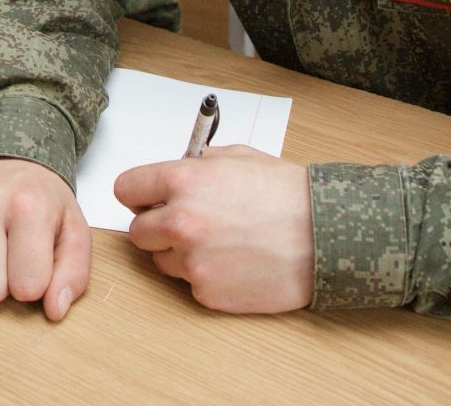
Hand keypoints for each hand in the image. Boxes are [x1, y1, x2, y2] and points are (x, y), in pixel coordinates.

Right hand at [0, 158, 90, 319]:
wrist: (8, 156)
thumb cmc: (41, 200)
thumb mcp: (73, 232)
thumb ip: (74, 275)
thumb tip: (54, 311)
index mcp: (29, 207)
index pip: (26, 288)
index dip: (32, 283)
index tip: (33, 261)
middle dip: (1, 285)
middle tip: (8, 258)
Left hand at [116, 145, 314, 313]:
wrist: (324, 236)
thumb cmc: (287, 195)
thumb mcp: (239, 157)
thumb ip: (199, 164)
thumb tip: (178, 171)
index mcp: (183, 182)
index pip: (126, 189)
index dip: (139, 194)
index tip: (147, 200)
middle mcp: (180, 223)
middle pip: (137, 232)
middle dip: (157, 227)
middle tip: (186, 224)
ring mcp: (192, 262)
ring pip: (162, 261)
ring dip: (180, 253)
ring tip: (220, 242)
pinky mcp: (207, 293)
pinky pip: (190, 283)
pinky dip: (206, 275)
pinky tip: (234, 262)